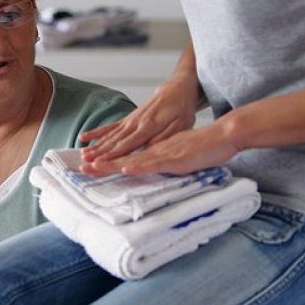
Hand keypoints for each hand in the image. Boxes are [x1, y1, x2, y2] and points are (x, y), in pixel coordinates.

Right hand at [79, 73, 199, 169]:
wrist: (176, 89)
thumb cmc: (180, 109)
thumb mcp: (180, 125)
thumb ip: (164, 137)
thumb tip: (149, 149)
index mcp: (148, 126)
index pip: (127, 144)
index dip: (113, 155)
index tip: (101, 163)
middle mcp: (135, 123)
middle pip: (114, 141)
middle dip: (99, 153)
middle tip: (86, 163)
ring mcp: (129, 120)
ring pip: (109, 135)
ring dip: (96, 145)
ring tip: (82, 154)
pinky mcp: (127, 119)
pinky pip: (110, 127)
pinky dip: (97, 132)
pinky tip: (84, 137)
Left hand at [87, 120, 238, 175]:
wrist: (222, 136)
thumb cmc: (202, 146)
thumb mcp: (178, 155)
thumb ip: (164, 160)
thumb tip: (153, 167)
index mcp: (153, 148)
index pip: (126, 155)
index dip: (108, 160)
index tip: (91, 164)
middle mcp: (153, 148)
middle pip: (123, 156)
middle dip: (102, 162)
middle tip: (81, 167)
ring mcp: (162, 152)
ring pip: (132, 159)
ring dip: (112, 164)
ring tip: (92, 167)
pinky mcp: (173, 157)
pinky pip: (152, 162)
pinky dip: (137, 165)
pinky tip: (124, 168)